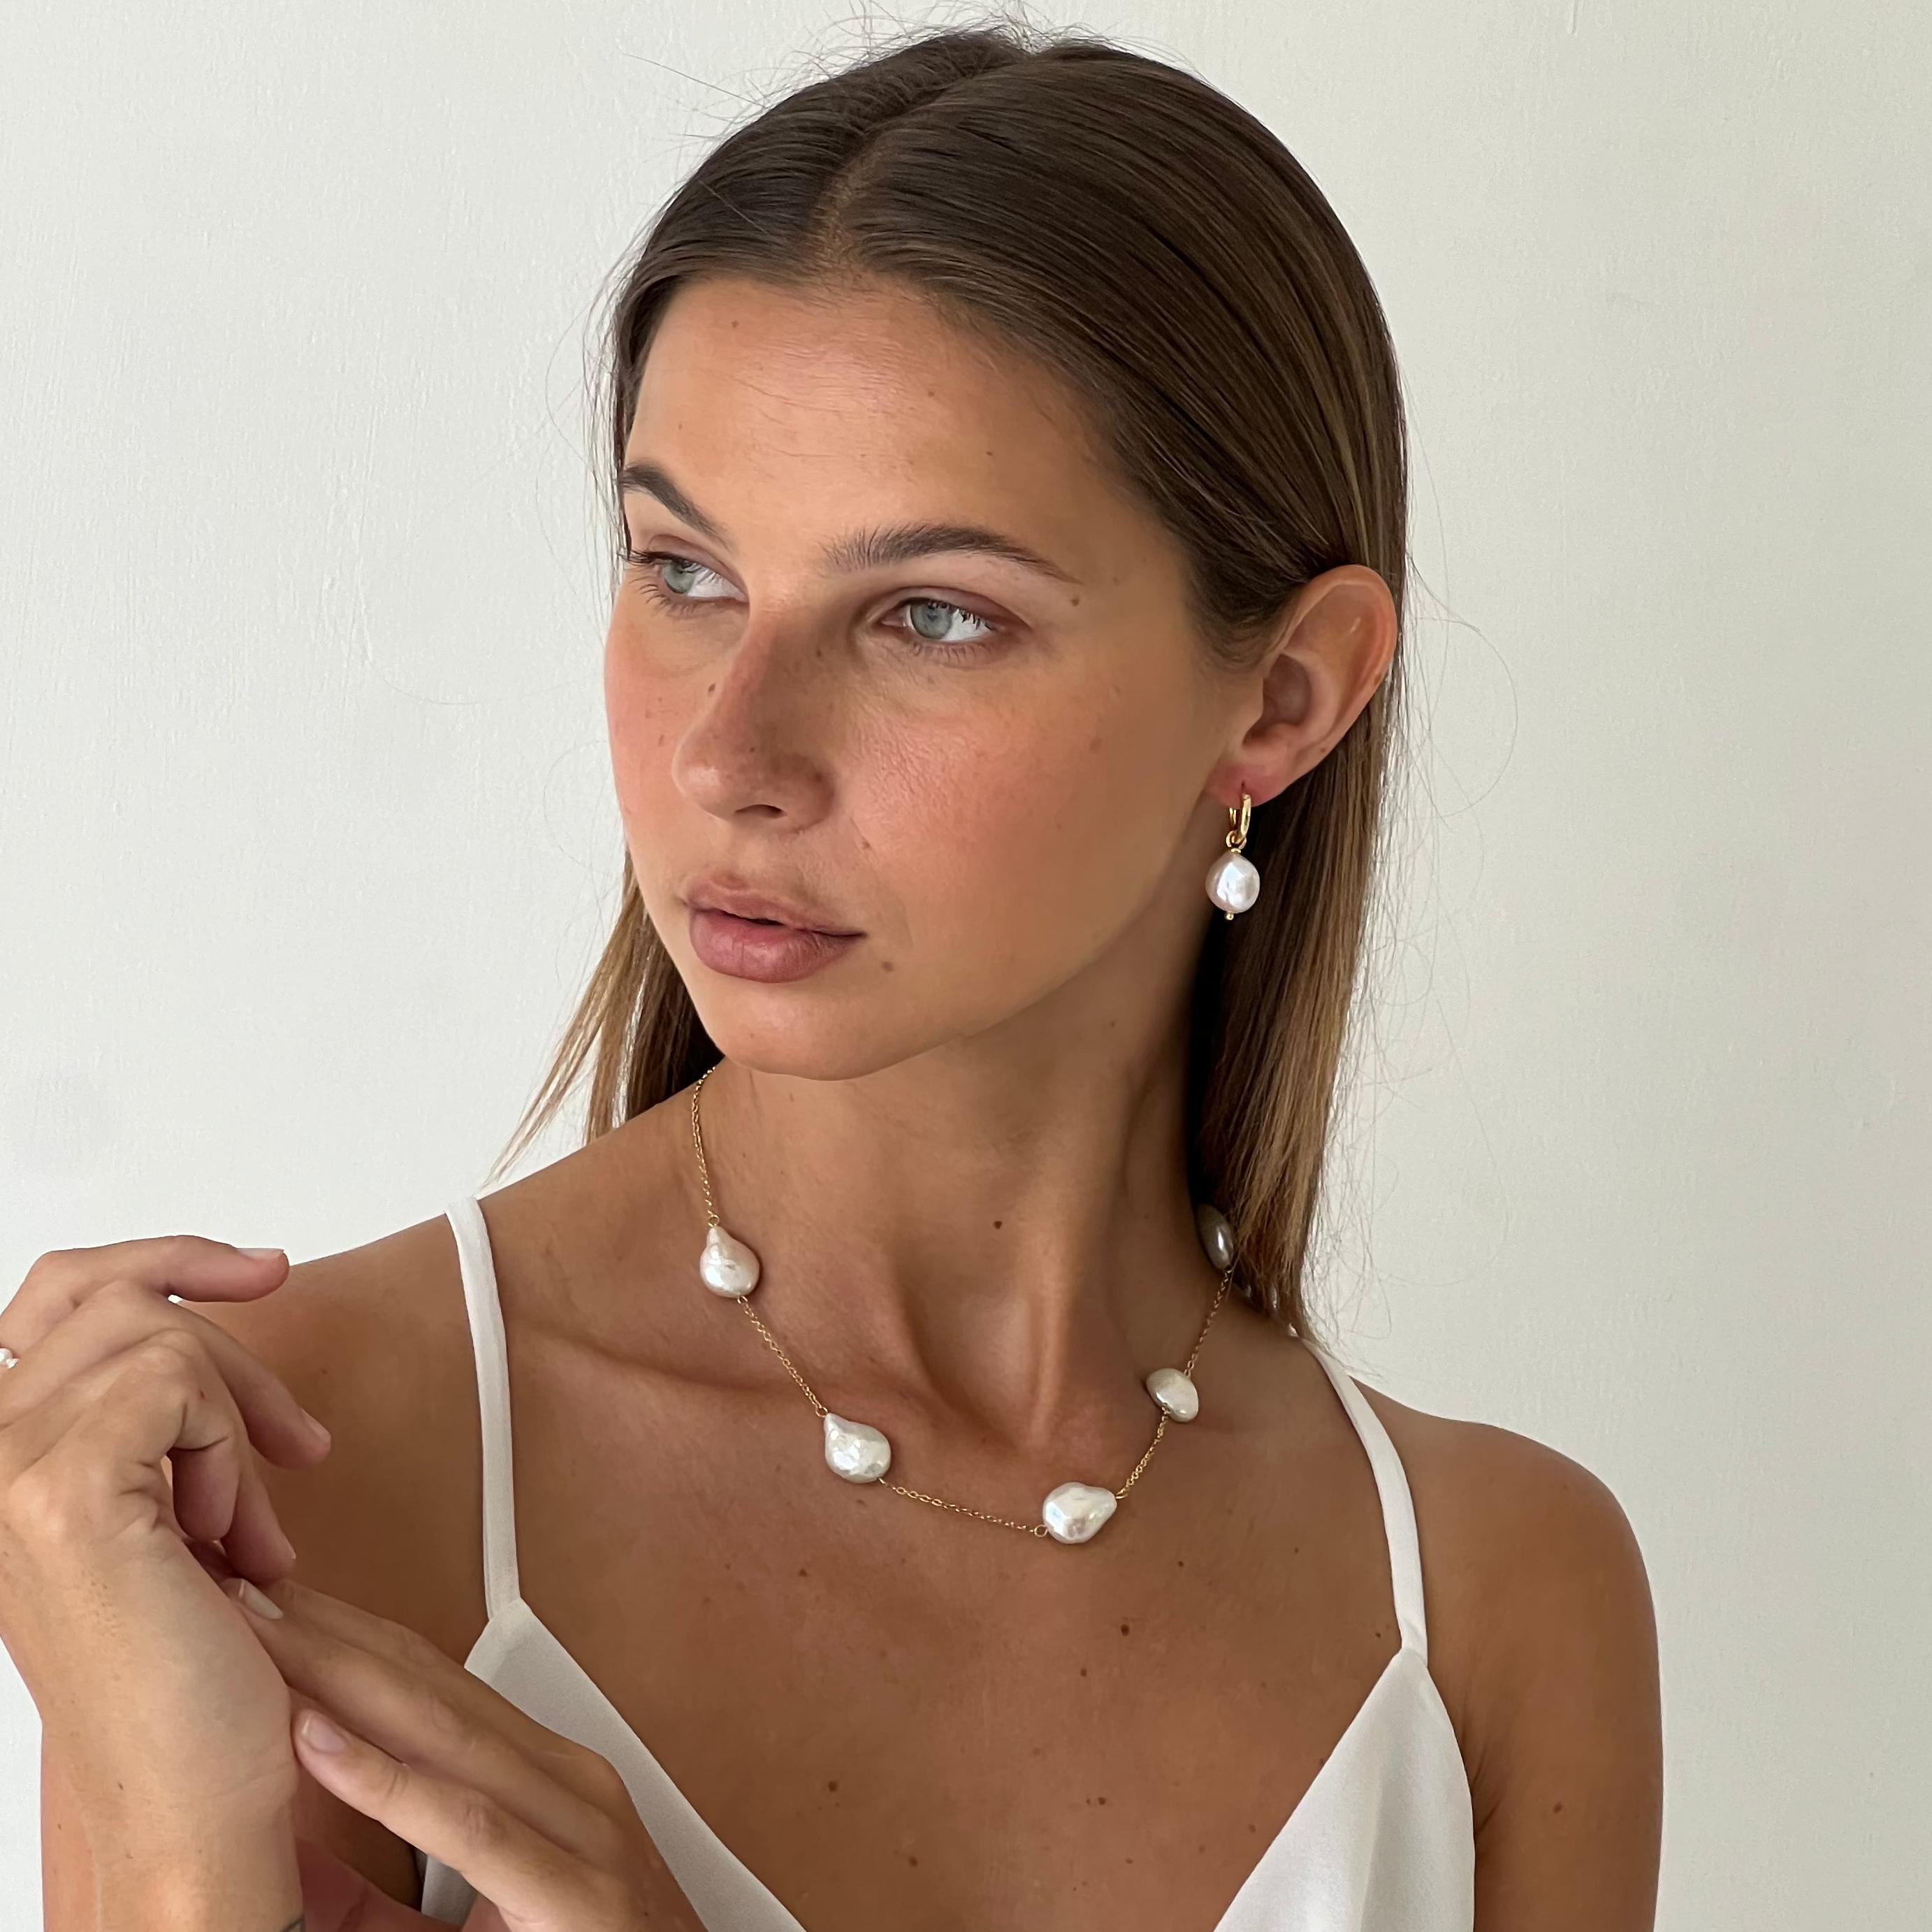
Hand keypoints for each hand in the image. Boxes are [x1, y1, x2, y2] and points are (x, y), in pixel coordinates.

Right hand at [0, 1238, 331, 1868]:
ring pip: (161, 1337)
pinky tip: (227, 1544)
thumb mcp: (164, 1503)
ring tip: (245, 1529)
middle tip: (298, 1441)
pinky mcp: (59, 1490)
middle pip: (121, 1298)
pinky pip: (177, 1383)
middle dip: (234, 1353)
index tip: (260, 1272)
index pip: (62, 1291)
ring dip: (236, 1425)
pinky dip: (231, 1453)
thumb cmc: (186, 1664)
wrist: (188, 1787)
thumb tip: (208, 1302)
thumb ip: (149, 1413)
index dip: (165, 1261)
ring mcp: (5, 1469)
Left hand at [227, 1578, 707, 1929]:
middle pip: (433, 1686)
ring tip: (271, 1638)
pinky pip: (467, 1826)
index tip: (272, 1607)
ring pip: (446, 1731)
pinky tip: (320, 1744)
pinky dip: (386, 1781)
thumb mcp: (479, 1911)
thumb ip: (378, 1888)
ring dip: (347, 1677)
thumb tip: (274, 1853)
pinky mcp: (574, 1891)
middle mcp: (569, 1781)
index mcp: (546, 1780)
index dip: (350, 1639)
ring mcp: (581, 1825)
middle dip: (337, 1635)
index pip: (431, 1685)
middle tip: (250, 1588)